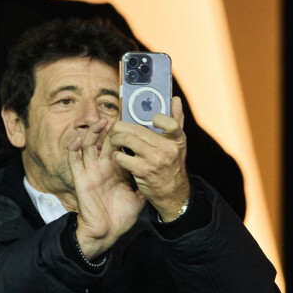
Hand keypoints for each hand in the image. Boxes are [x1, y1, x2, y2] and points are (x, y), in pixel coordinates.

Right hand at [68, 119, 145, 258]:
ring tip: (100, 122)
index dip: (124, 134)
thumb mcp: (138, 198)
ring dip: (92, 133)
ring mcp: (91, 171)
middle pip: (105, 141)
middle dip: (110, 129)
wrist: (107, 231)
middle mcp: (103, 167)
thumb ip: (145, 185)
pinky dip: (74, 149)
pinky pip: (74, 160)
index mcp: (117, 170)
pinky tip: (78, 139)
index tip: (132, 121)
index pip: (120, 147)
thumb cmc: (121, 216)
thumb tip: (159, 176)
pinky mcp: (81, 178)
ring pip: (89, 146)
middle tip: (117, 116)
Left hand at [110, 96, 190, 221]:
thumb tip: (175, 99)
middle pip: (139, 130)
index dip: (160, 119)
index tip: (152, 119)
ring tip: (114, 140)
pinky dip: (116, 155)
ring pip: (127, 140)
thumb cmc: (172, 165)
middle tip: (116, 128)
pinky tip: (117, 155)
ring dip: (116, 138)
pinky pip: (122, 157)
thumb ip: (177, 121)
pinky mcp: (143, 171)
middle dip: (122, 126)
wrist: (172, 193)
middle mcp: (167, 149)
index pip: (171, 124)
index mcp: (176, 140)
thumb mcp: (178, 144)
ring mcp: (155, 160)